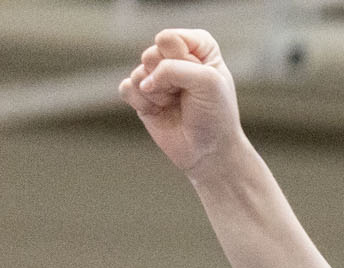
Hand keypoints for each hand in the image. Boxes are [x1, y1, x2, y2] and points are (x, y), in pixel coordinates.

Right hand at [119, 29, 245, 177]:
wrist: (209, 152)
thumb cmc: (216, 115)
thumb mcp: (208, 83)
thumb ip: (175, 68)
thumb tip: (144, 80)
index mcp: (198, 46)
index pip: (170, 38)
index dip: (182, 60)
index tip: (201, 77)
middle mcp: (176, 57)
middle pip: (152, 54)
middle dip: (168, 79)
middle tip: (186, 95)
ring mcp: (157, 76)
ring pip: (138, 72)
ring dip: (157, 94)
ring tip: (175, 104)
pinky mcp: (142, 95)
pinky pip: (126, 87)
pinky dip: (141, 102)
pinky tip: (157, 111)